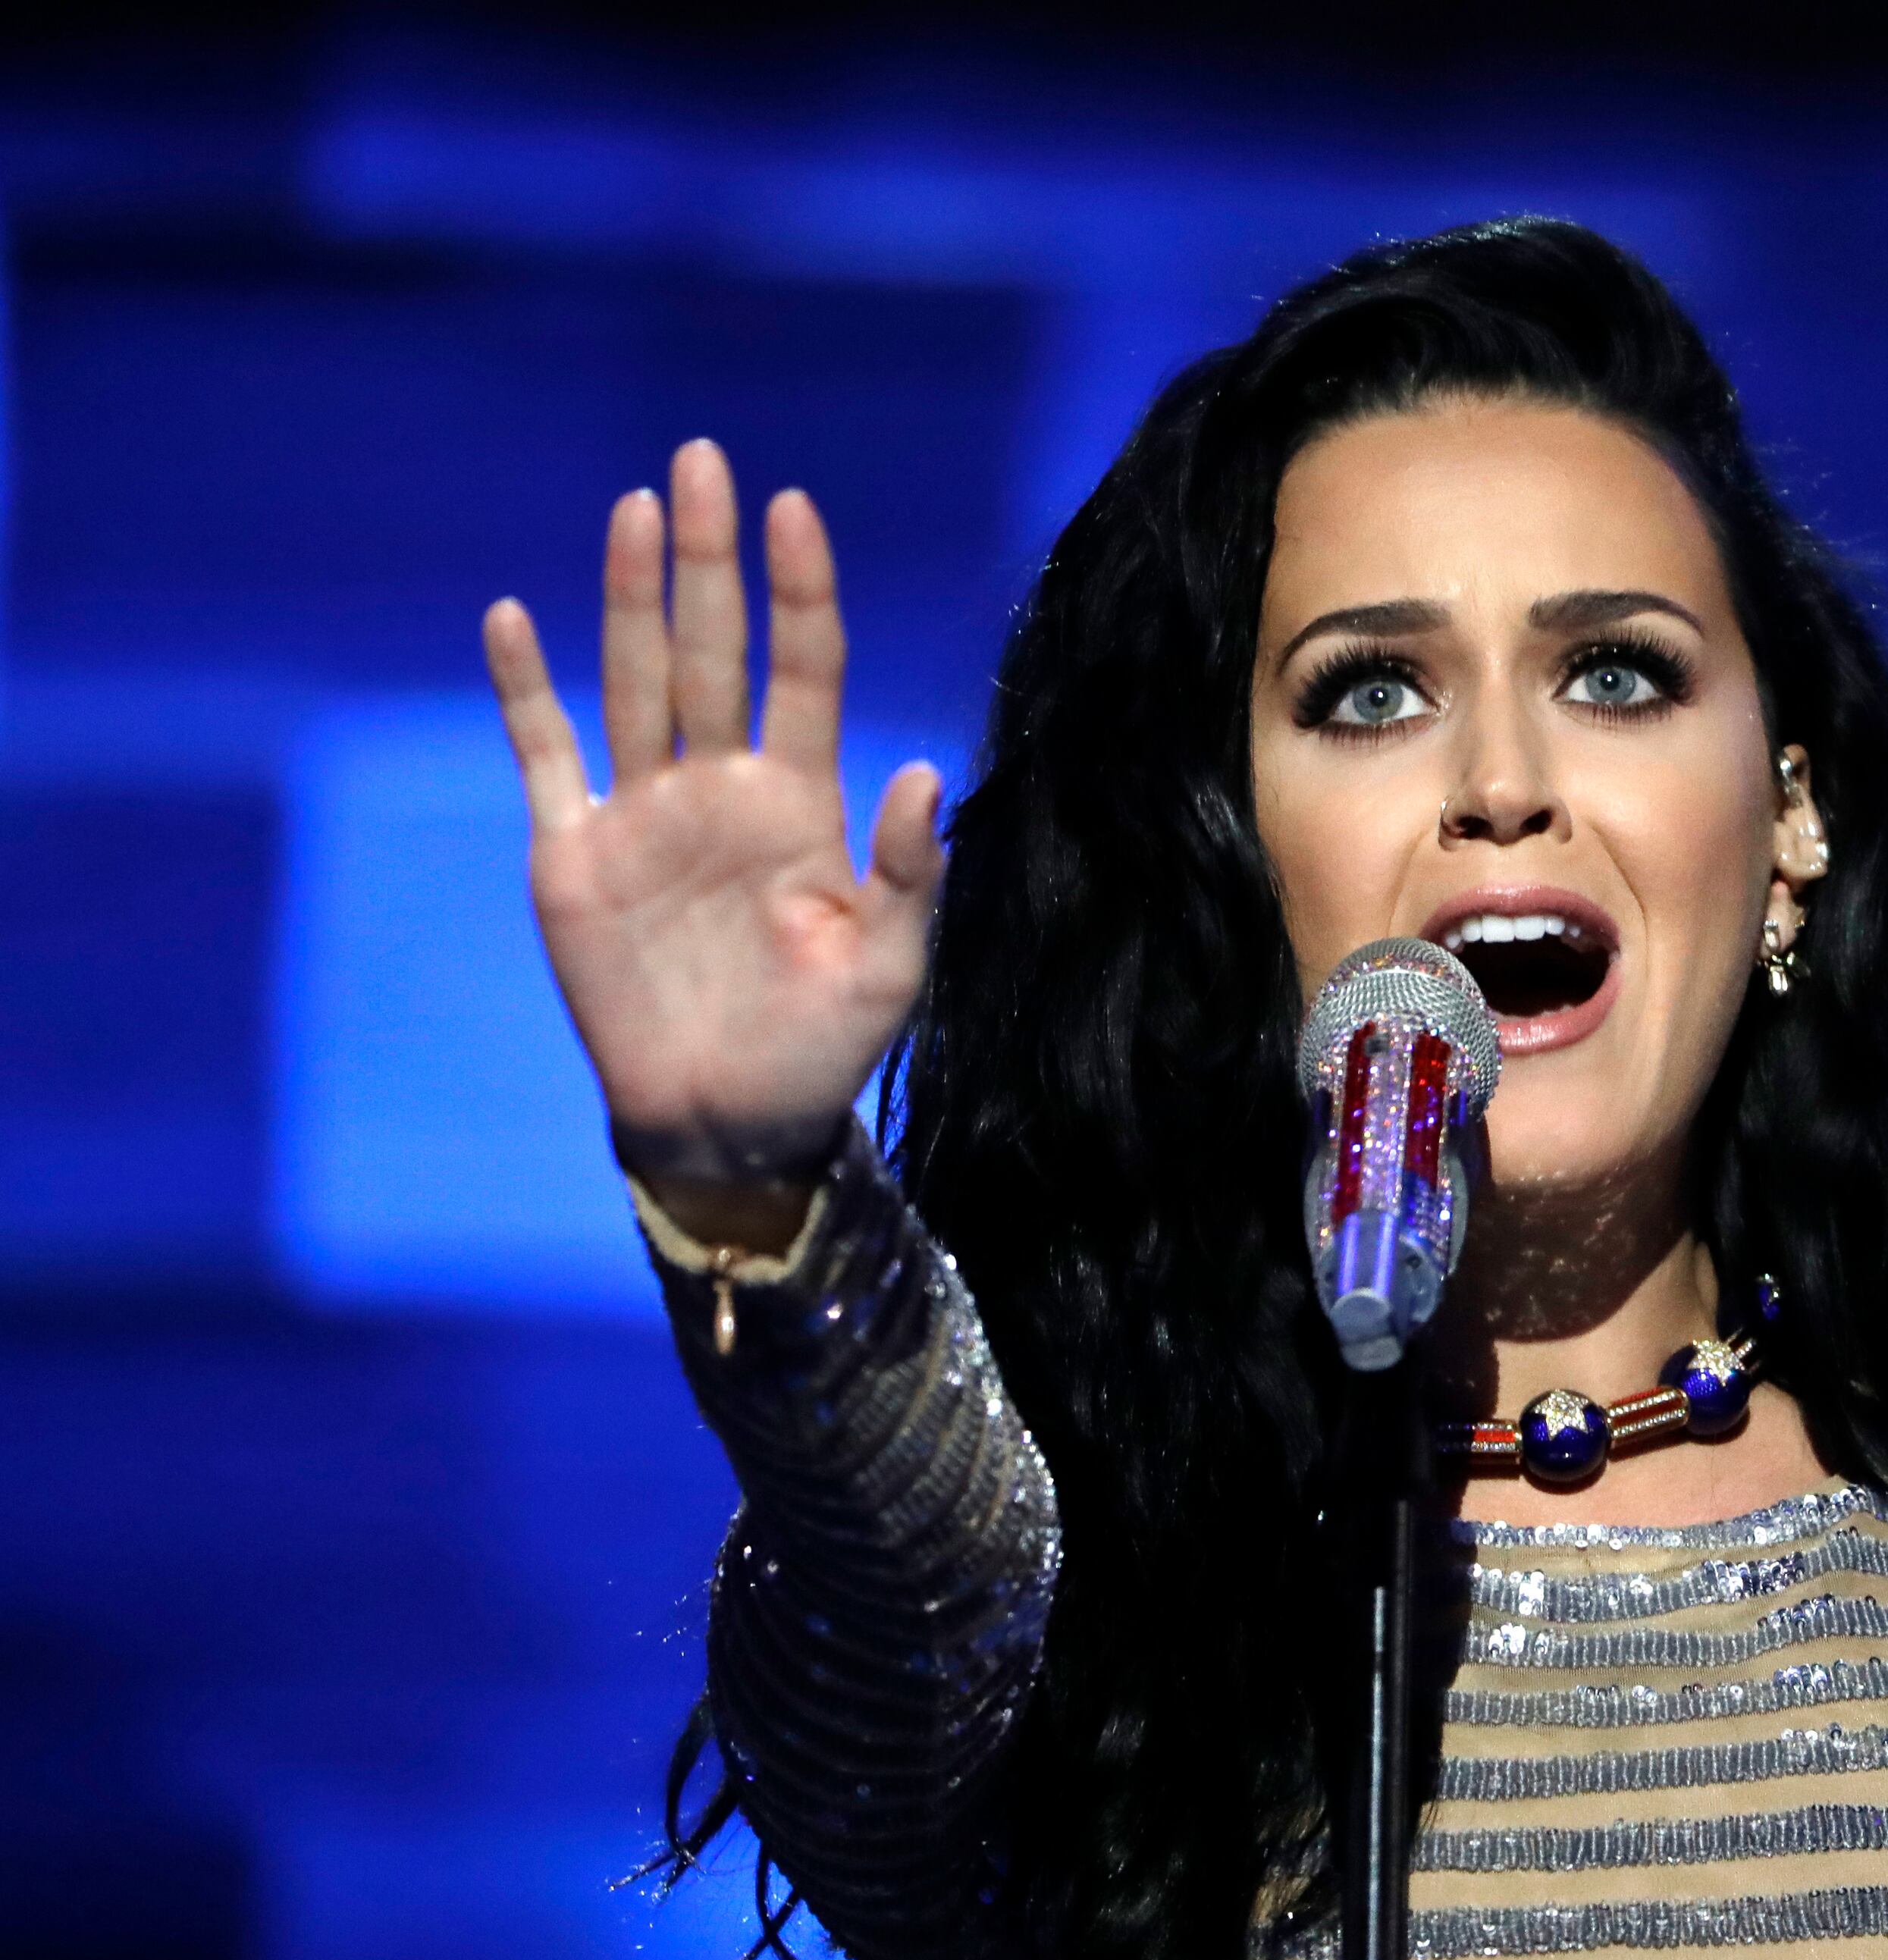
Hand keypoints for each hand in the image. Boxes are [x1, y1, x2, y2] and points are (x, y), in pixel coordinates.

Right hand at [483, 440, 940, 1232]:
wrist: (732, 1123)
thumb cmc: (824, 1048)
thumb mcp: (891, 966)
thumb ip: (908, 872)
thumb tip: (924, 772)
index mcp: (800, 804)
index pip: (801, 671)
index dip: (798, 593)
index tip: (794, 510)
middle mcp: (720, 789)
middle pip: (710, 650)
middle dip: (707, 561)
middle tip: (703, 460)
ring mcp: (643, 816)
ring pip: (634, 681)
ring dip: (631, 596)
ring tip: (637, 508)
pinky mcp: (574, 857)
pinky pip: (545, 757)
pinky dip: (525, 690)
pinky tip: (515, 617)